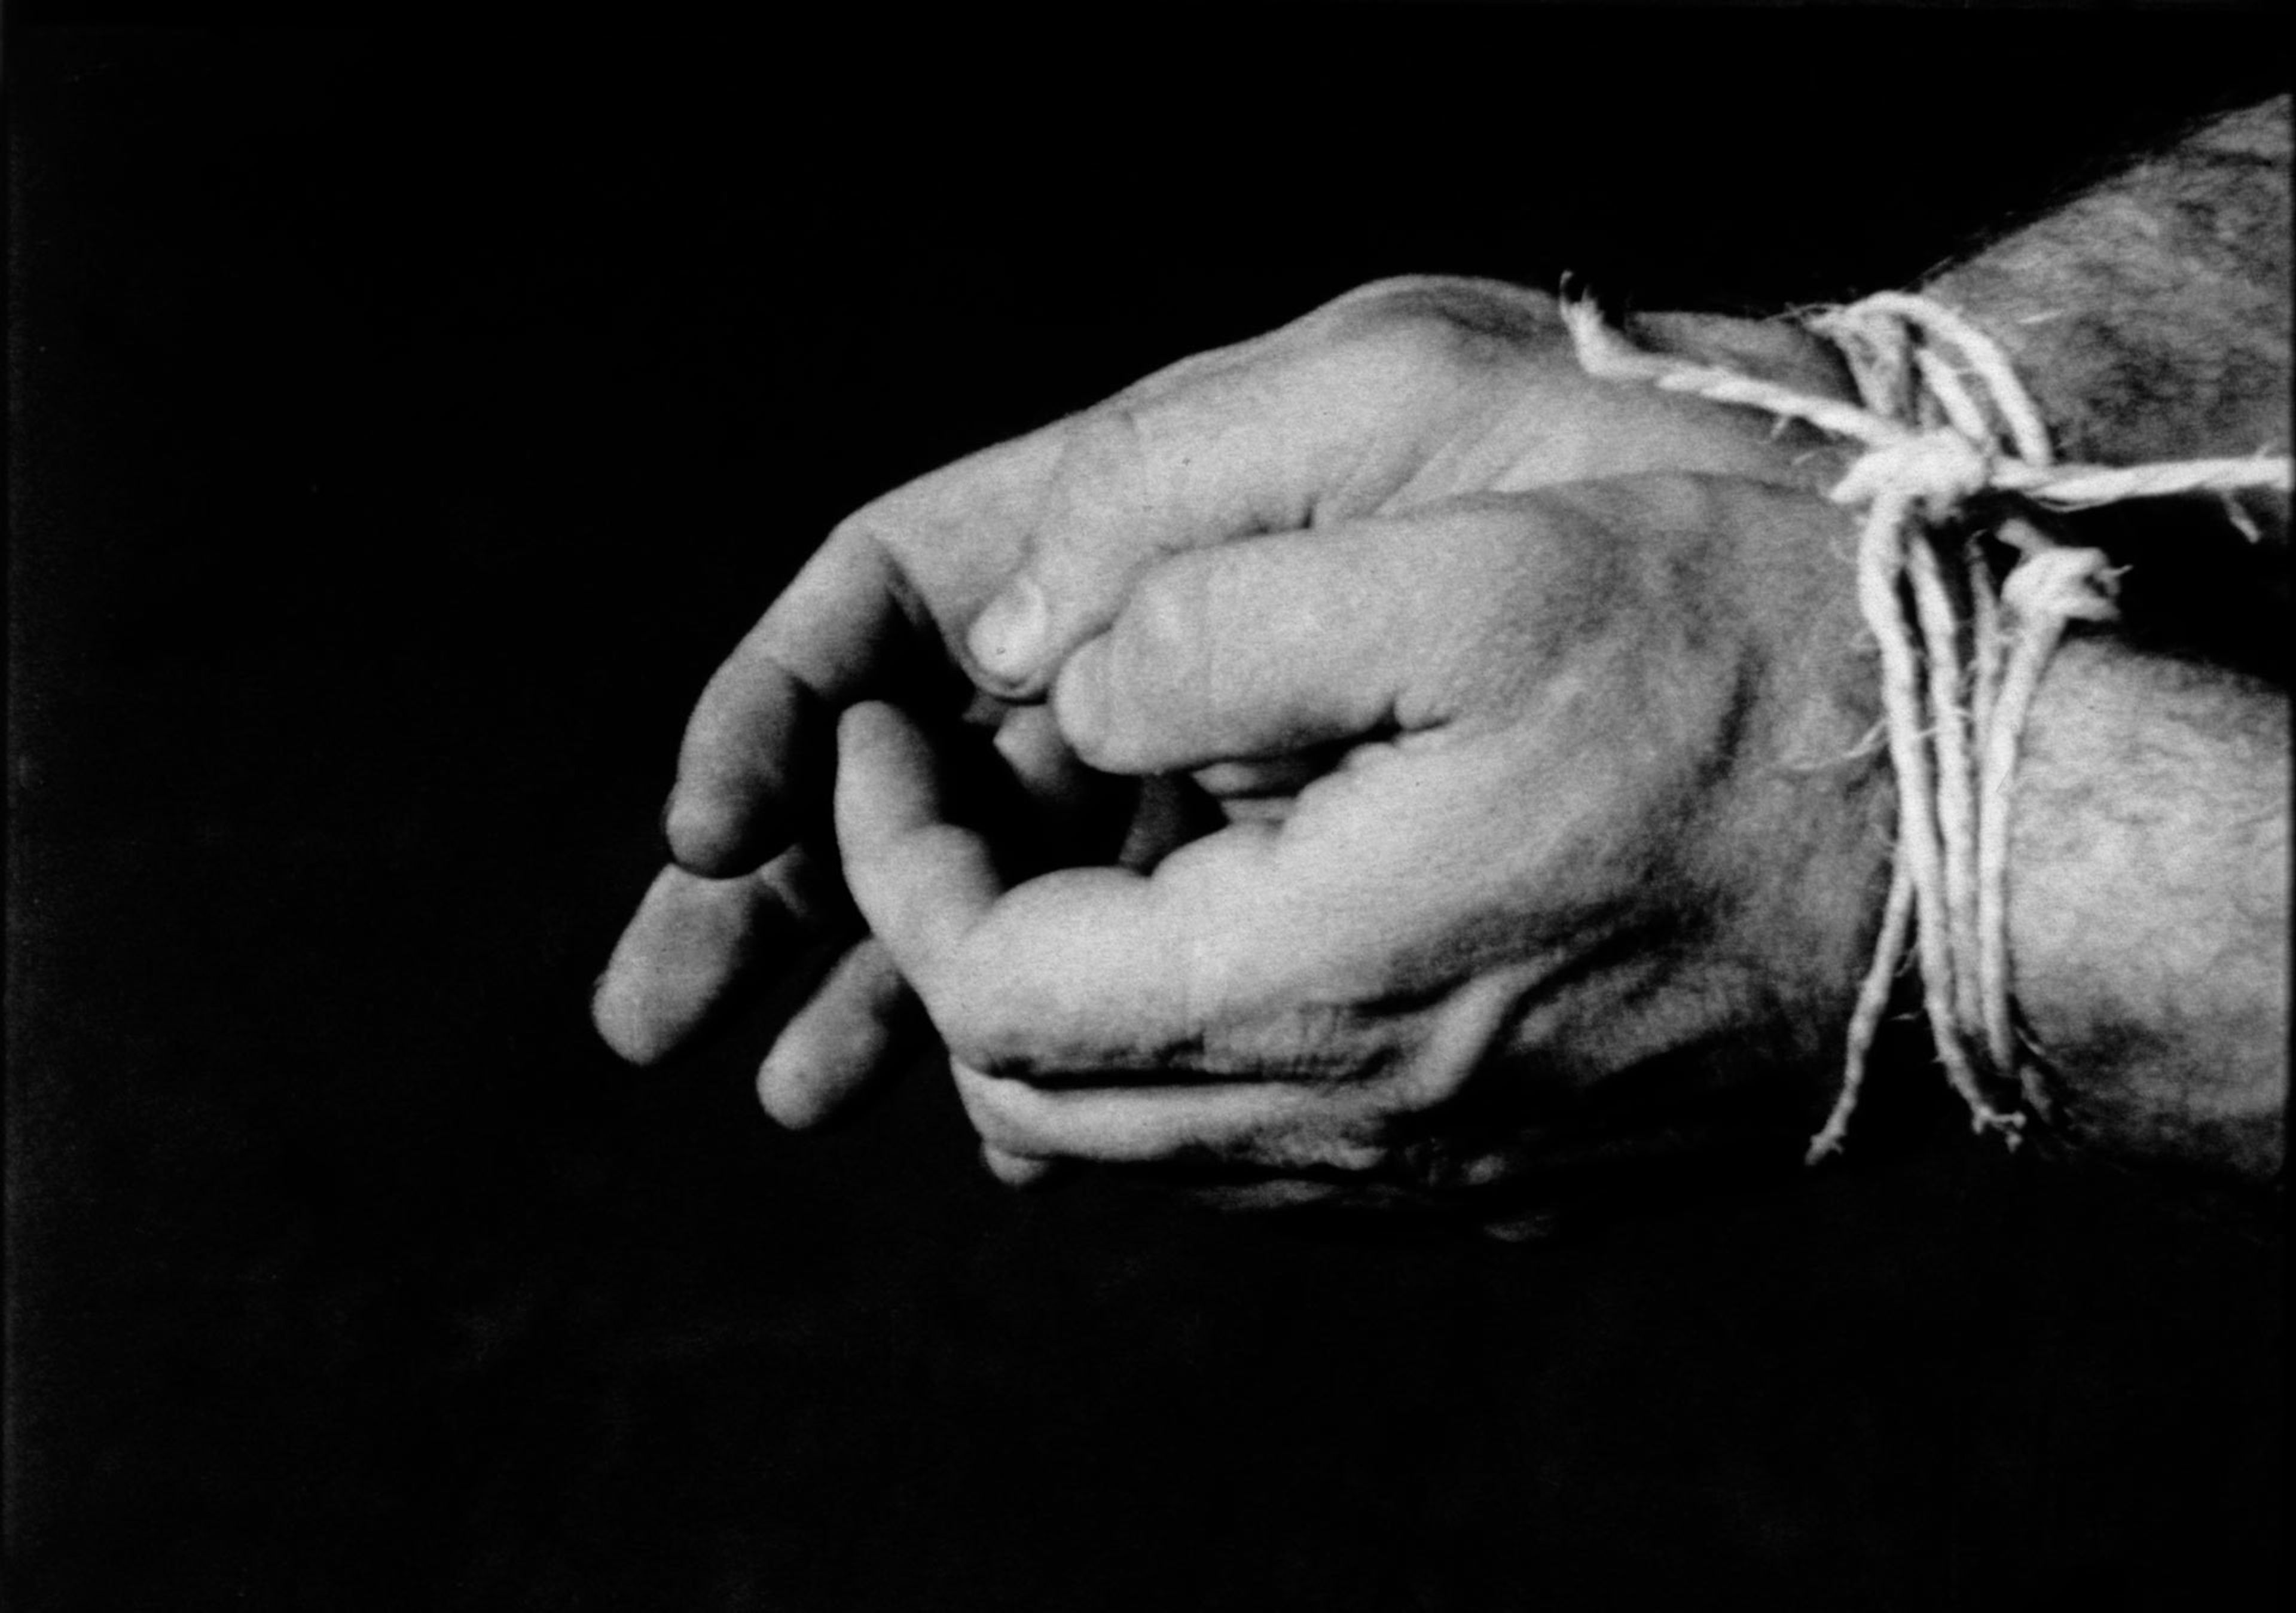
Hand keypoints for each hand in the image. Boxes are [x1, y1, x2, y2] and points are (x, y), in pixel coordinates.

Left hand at [835, 473, 1893, 1226]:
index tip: (885, 734)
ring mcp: (1431, 1180)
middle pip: (1038, 1096)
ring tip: (1058, 855)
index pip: (985, 982)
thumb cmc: (1766, 688)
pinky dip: (1182, 1061)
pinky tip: (1222, 939)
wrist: (1997, 868)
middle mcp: (1353, 1127)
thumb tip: (1058, 682)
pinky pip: (1265, 1162)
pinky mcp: (1501, 1183)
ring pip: (1141, 1147)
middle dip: (944, 940)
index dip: (890, 857)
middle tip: (941, 792)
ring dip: (1054, 1007)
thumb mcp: (1485, 569)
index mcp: (1312, 980)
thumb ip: (1223, 621)